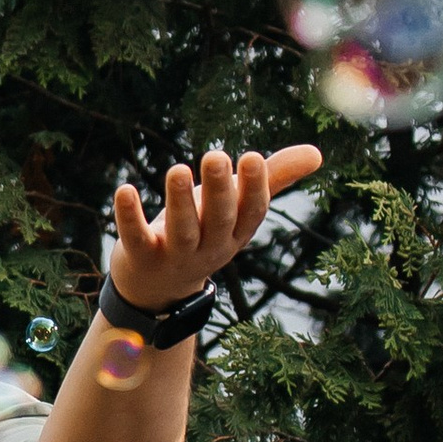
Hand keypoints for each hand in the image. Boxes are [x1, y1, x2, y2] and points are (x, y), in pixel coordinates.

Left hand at [111, 143, 319, 305]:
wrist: (156, 288)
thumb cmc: (202, 232)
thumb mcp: (236, 208)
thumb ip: (274, 178)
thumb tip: (318, 154)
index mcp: (236, 233)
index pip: (251, 212)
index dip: (253, 189)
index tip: (252, 157)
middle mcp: (210, 247)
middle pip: (218, 220)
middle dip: (218, 190)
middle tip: (215, 156)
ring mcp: (176, 256)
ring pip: (181, 231)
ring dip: (179, 202)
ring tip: (177, 169)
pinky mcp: (141, 258)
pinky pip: (136, 238)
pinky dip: (129, 217)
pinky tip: (124, 191)